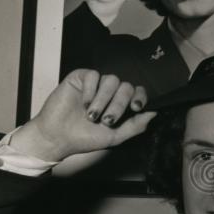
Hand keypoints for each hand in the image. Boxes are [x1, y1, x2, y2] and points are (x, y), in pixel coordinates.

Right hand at [10, 70, 154, 161]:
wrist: (58, 138)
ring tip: (91, 115)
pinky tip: (83, 103)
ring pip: (111, 80)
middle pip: (126, 86)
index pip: (137, 92)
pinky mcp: (80, 77)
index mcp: (120, 104)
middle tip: (106, 120)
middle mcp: (110, 92)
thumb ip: (135, 126)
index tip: (137, 107)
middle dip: (119, 105)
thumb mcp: (114, 137)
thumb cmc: (84, 138)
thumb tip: (155, 113)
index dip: (141, 96)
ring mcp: (95, 84)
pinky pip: (93, 75)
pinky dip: (91, 90)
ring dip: (103, 100)